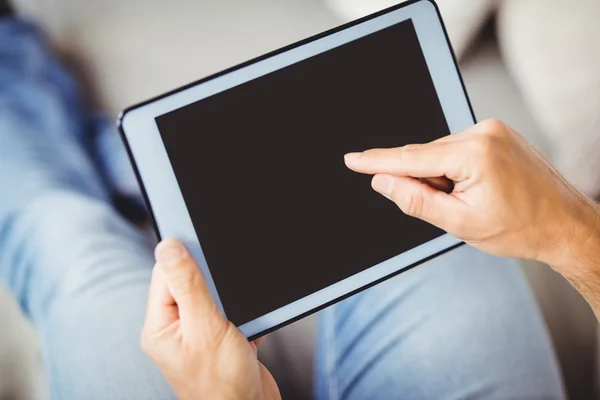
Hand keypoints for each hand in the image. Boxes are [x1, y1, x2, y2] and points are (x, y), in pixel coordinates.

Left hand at [142, 239, 279, 399]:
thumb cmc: (223, 384)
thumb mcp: (206, 327)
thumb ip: (188, 285)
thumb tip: (168, 247)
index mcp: (160, 327)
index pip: (164, 275)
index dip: (185, 259)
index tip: (204, 248)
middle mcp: (175, 329)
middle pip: (189, 282)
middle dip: (213, 283)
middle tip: (225, 303)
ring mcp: (197, 334)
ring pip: (213, 296)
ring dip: (230, 301)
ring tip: (235, 325)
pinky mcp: (219, 338)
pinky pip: (228, 311)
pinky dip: (242, 313)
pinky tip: (244, 331)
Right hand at [344, 119, 599, 274]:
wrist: (565, 226)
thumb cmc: (522, 229)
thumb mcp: (460, 223)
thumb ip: (415, 200)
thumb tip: (385, 182)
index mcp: (475, 154)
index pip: (411, 157)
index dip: (376, 161)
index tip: (352, 159)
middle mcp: (484, 133)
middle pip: (426, 156)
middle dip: (423, 181)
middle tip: (450, 208)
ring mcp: (493, 130)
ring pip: (440, 154)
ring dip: (441, 177)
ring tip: (471, 202)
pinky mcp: (497, 134)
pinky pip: (457, 150)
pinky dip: (453, 170)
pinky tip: (474, 190)